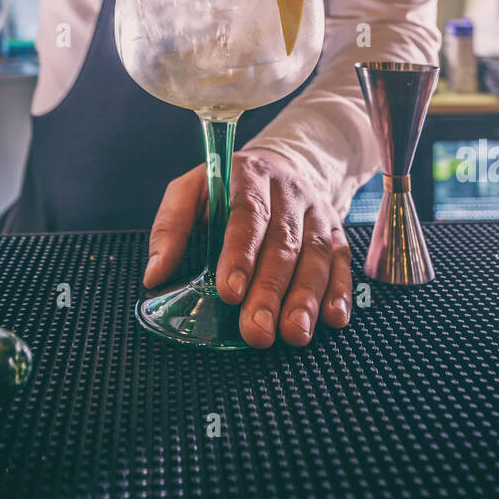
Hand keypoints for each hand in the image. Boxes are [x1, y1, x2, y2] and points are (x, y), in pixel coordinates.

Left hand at [144, 148, 351, 347]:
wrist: (282, 164)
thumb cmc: (228, 187)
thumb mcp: (192, 190)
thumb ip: (170, 227)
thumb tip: (155, 274)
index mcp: (249, 175)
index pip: (248, 213)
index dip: (240, 253)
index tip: (230, 292)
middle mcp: (288, 192)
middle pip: (283, 242)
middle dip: (270, 290)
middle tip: (257, 330)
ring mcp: (317, 211)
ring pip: (317, 254)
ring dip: (306, 297)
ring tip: (294, 333)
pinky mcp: (336, 231)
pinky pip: (343, 261)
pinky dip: (340, 291)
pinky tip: (332, 319)